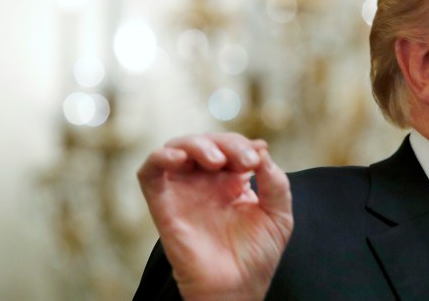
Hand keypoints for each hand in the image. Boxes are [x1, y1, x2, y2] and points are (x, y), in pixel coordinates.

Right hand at [138, 133, 292, 300]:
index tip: (258, 157)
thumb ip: (276, 182)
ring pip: (178, 147)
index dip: (244, 145)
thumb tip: (262, 151)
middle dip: (228, 144)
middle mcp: (206, 181)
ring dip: (197, 144)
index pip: (233, 146)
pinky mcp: (162, 203)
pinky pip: (150, 171)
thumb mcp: (278, 214)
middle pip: (208, 142)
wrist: (236, 289)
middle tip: (246, 161)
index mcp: (232, 180)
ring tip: (217, 160)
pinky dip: (161, 157)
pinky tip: (180, 159)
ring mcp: (183, 190)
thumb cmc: (257, 256)